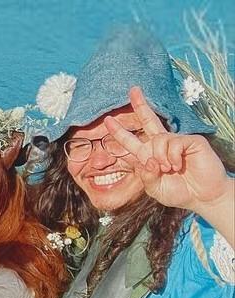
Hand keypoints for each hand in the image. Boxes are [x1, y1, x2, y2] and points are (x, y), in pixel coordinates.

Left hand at [103, 86, 230, 214]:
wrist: (201, 196)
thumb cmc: (178, 192)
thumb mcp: (154, 188)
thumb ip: (146, 176)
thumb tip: (148, 160)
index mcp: (148, 155)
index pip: (130, 141)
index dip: (119, 131)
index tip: (107, 121)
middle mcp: (161, 145)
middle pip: (148, 120)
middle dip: (139, 104)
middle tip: (133, 89)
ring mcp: (176, 141)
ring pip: (158, 139)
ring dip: (160, 157)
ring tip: (169, 169)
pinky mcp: (190, 141)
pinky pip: (173, 142)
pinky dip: (171, 157)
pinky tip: (177, 165)